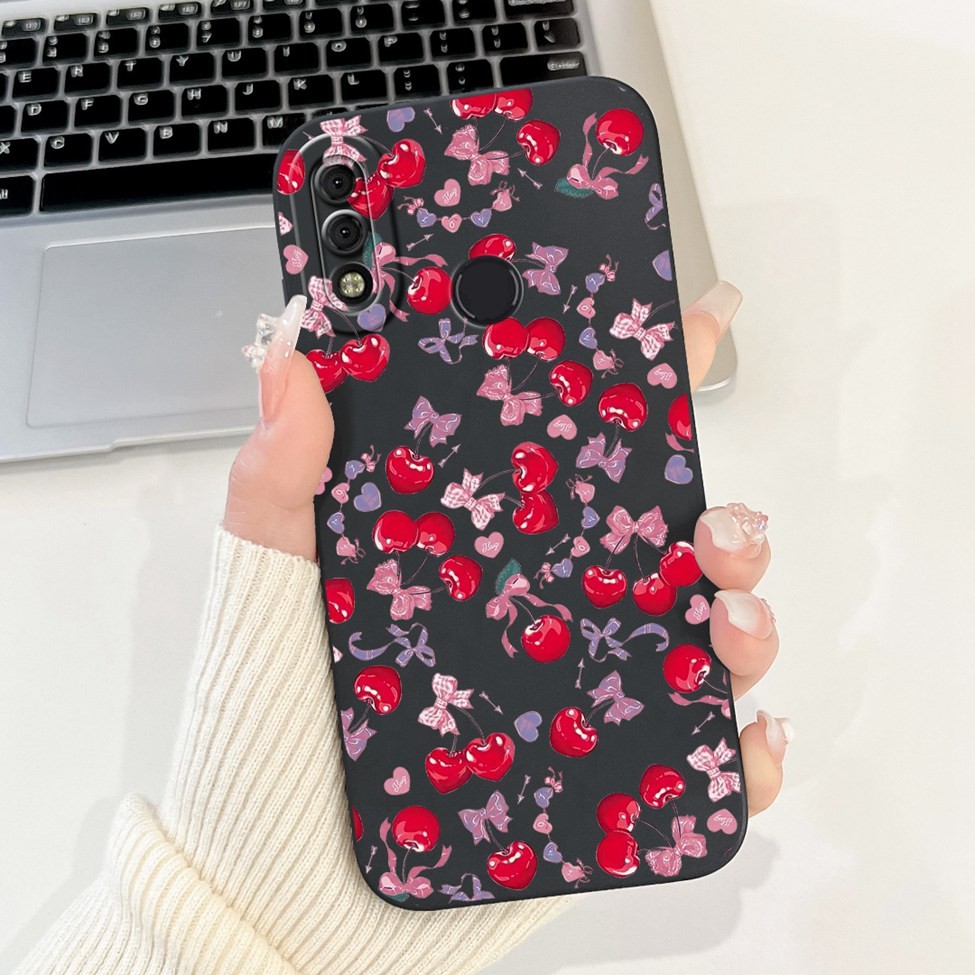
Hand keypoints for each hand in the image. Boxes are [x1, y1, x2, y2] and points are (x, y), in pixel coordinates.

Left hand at [224, 281, 788, 813]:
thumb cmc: (275, 722)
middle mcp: (552, 610)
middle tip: (715, 525)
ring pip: (706, 641)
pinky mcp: (609, 778)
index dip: (647, 387)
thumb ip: (281, 474)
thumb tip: (290, 354)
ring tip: (723, 623)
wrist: (288, 876)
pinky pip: (704, 763)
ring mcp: (587, 692)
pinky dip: (746, 750)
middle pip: (672, 545)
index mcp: (492, 546)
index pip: (582, 456)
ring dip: (747, 620)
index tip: (698, 327)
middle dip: (724, 519)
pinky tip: (743, 732)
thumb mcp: (270, 581)